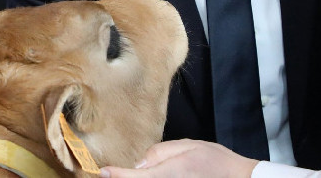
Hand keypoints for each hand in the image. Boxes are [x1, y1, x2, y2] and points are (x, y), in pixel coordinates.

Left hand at [99, 140, 259, 177]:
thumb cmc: (217, 161)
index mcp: (169, 173)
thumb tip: (139, 164)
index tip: (103, 172)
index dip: (117, 175)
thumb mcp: (187, 146)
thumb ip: (160, 153)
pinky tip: (147, 174)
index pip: (135, 177)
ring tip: (127, 173)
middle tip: (111, 173)